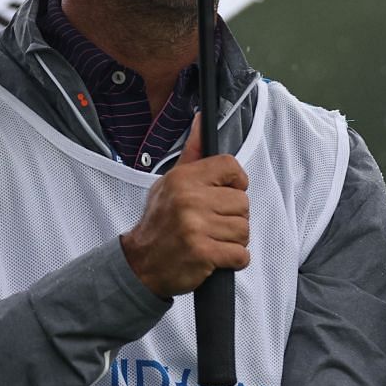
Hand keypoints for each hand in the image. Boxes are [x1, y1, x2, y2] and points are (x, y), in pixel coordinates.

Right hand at [119, 116, 249, 296]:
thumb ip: (192, 154)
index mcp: (183, 178)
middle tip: (212, 225)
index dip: (236, 183)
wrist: (140, 264)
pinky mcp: (203, 253)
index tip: (226, 194)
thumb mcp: (169, 182)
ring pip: (244, 230)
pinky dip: (233, 260)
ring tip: (211, 240)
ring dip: (233, 240)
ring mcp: (196, 227)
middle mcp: (189, 200)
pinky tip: (215, 257)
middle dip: (233, 218)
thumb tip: (201, 120)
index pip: (231, 167)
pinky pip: (241, 255)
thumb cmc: (160, 222)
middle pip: (243, 203)